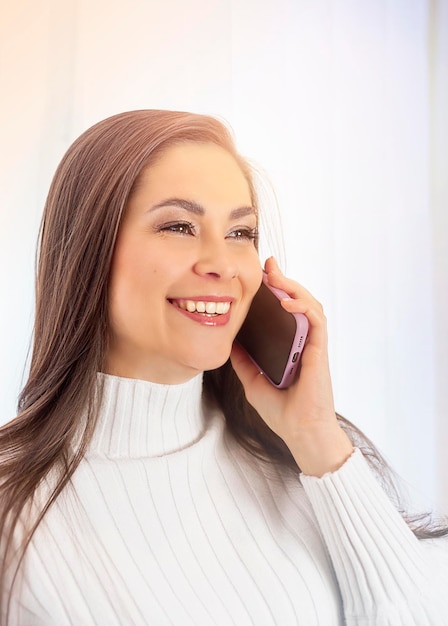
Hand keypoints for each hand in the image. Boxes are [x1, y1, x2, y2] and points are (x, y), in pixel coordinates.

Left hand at [231, 257, 352, 476]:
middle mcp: (303, 341)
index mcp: (289, 345)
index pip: (284, 311)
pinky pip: (316, 321)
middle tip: (268, 265)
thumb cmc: (281, 410)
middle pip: (297, 301)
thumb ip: (243, 359)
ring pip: (309, 305)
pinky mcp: (319, 350)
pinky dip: (303, 307)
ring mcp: (312, 344)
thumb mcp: (252, 380)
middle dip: (284, 280)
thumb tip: (227, 340)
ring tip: (275, 276)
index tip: (261, 274)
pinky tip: (287, 301)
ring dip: (294, 287)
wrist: (300, 432)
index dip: (275, 290)